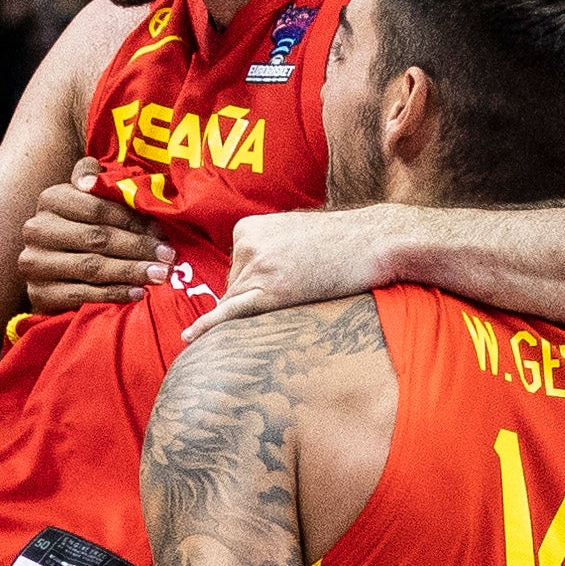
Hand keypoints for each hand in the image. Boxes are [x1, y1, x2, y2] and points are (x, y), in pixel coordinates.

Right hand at [18, 180, 164, 315]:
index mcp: (51, 199)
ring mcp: (36, 263)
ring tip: (159, 275)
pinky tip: (137, 293)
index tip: (161, 232)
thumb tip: (100, 180)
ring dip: (131, 271)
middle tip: (168, 257)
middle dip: (138, 248)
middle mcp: (38, 229)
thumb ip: (97, 181)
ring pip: (92, 267)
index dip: (133, 220)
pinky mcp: (39, 293)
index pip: (98, 208)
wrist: (49, 274)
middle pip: (97, 238)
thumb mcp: (85, 200)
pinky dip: (114, 293)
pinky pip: (84, 294)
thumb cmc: (77, 231)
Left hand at [207, 204, 398, 325]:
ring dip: (261, 313)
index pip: (234, 270)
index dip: (257, 286)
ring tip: (302, 291)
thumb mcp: (292, 233)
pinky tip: (190, 338)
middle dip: (258, 300)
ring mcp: (257, 267)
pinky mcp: (272, 290)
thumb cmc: (340, 241)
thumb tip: (255, 278)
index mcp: (247, 228)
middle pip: (233, 288)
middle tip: (300, 287)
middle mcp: (246, 245)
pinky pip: (232, 313)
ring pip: (237, 305)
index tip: (285, 283)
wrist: (374, 239)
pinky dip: (210, 327)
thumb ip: (266, 249)